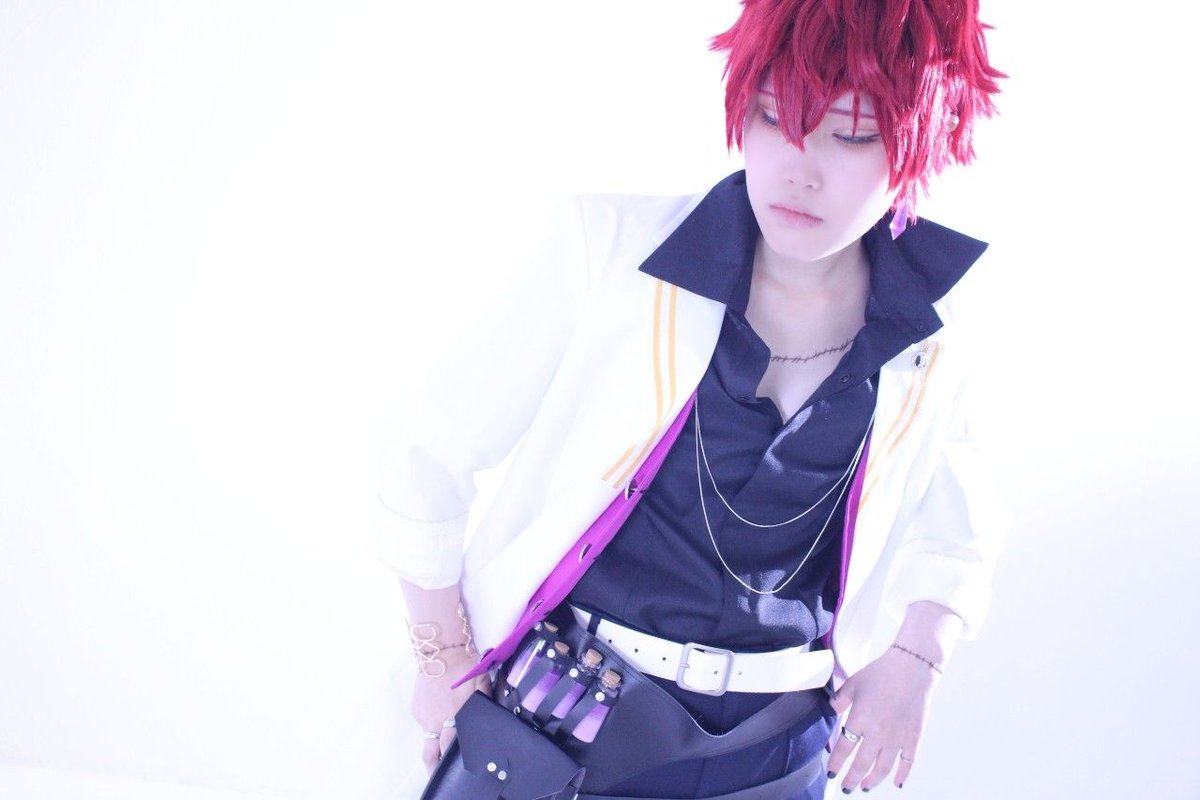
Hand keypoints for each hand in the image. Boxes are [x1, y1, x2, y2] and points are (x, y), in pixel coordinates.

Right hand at [411, 647, 492, 772]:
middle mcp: (438, 722)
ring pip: (428, 738)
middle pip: (432, 755)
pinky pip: (424, 722)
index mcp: (456, 718)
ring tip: (442, 741)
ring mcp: (424, 717)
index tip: (458, 767)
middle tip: (440, 771)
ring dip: (434, 743)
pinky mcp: (416, 709)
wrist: (442, 651)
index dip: (454, 760)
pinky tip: (439, 710)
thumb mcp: (482, 687)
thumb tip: (488, 722)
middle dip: (435, 766)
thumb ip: (484, 706)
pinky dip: (431, 722)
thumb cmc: (466, 667)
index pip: (452, 749)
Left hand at [825, 645, 939, 791]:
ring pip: (883, 769)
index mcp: (859, 719)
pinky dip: (902, 775)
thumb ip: (839, 701)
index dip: (836, 764)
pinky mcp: (913, 738)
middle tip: (845, 787)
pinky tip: (897, 783)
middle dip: (851, 779)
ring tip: (864, 787)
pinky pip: (908, 763)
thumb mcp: (853, 684)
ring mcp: (897, 738)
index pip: (843, 749)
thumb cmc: (880, 673)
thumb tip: (829, 711)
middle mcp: (877, 733)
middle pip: (861, 765)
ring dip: (872, 781)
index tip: (831, 773)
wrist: (912, 667)